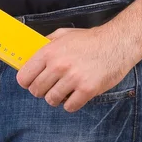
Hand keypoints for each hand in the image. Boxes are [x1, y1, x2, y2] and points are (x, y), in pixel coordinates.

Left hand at [16, 25, 139, 112]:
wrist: (117, 43)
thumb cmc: (90, 39)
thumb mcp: (63, 34)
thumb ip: (46, 44)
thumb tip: (30, 54)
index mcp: (49, 51)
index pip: (24, 76)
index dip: (26, 82)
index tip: (31, 82)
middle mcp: (59, 65)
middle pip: (36, 91)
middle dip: (41, 91)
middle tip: (50, 87)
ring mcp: (73, 78)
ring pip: (51, 100)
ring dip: (56, 98)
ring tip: (64, 90)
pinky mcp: (87, 90)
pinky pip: (70, 106)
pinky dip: (71, 104)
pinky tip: (76, 95)